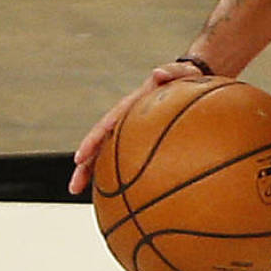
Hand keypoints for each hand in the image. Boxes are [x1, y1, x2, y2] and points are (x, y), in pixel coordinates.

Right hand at [67, 60, 200, 193]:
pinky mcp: (146, 138)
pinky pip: (132, 158)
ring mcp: (135, 130)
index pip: (108, 123)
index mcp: (133, 104)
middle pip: (101, 144)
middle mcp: (128, 119)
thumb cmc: (189, 76)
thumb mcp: (182, 72)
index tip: (80, 157)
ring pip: (112, 154)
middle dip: (85, 166)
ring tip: (88, 198)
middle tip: (73, 187)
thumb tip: (157, 73)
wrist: (196, 79)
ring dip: (99, 174)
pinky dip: (125, 174)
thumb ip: (172, 71)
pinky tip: (124, 196)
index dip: (92, 141)